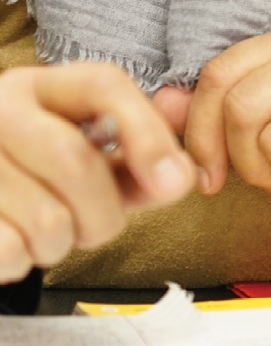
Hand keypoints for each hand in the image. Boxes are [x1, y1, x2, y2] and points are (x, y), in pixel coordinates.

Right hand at [0, 63, 200, 282]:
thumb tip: (180, 175)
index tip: (174, 181)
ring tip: (42, 230)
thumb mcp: (87, 159)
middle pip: (76, 161)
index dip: (148, 134)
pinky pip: (12, 250)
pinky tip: (14, 239)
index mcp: (37, 88)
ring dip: (60, 246)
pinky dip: (24, 260)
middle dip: (103, 215)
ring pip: (48, 220)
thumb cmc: (33, 179)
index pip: (102, 85)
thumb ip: (138, 163)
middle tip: (90, 225)